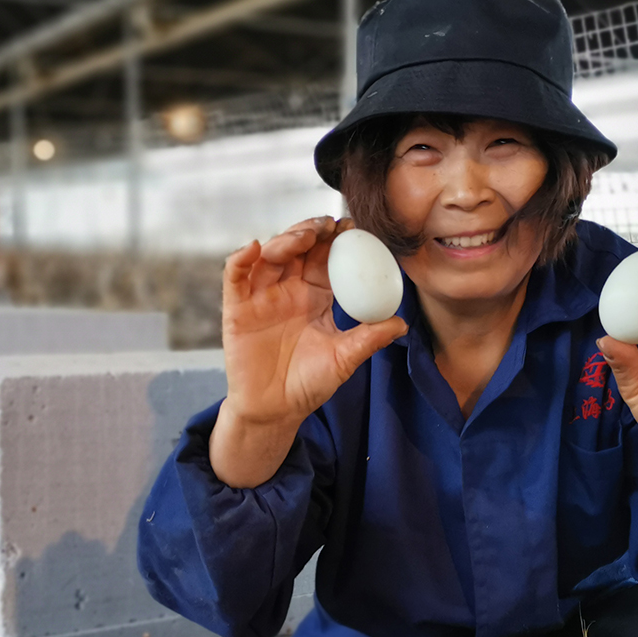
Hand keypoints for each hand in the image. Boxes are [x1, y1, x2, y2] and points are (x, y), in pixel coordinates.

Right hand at [210, 215, 407, 486]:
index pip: (326, 259)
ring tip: (302, 237)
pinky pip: (235, 276)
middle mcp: (288, 291)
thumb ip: (369, 338)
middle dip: (312, 230)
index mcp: (315, 297)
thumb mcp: (344, 359)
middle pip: (298, 248)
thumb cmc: (308, 384)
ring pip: (270, 255)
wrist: (275, 410)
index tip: (353, 227)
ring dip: (285, 239)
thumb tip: (402, 323)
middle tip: (329, 225)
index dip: (337, 240)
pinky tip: (255, 248)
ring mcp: (261, 297)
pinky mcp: (237, 308)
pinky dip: (241, 258)